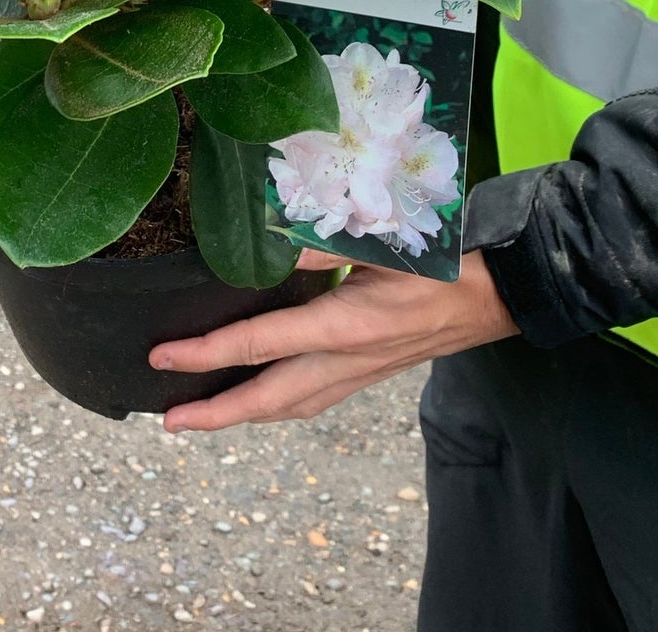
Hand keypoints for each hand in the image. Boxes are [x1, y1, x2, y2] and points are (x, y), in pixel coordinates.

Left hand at [150, 251, 517, 432]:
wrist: (494, 299)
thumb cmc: (441, 264)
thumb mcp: (383, 242)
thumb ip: (324, 240)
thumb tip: (273, 237)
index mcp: (343, 326)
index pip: (260, 344)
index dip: (207, 352)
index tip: (164, 356)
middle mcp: (346, 361)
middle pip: (268, 398)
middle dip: (214, 412)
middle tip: (168, 420)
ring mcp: (358, 375)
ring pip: (289, 407)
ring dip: (242, 416)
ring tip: (201, 417)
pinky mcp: (367, 375)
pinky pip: (312, 400)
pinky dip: (277, 406)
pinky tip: (261, 402)